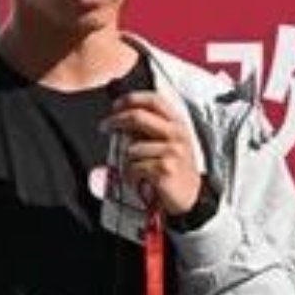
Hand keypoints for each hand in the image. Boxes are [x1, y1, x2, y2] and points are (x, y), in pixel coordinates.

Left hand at [105, 91, 201, 215]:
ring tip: (138, 170)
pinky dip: (131, 176)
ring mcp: (172, 151)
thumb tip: (120, 120)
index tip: (116, 105)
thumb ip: (148, 129)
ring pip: (132, 148)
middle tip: (104, 127)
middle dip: (116, 120)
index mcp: (177, 123)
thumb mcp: (167, 143)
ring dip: (127, 161)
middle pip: (138, 117)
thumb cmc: (174, 168)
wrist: (189, 196)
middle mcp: (177, 134)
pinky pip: (134, 167)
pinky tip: (141, 181)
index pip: (154, 100)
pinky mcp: (165, 169)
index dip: (132, 99)